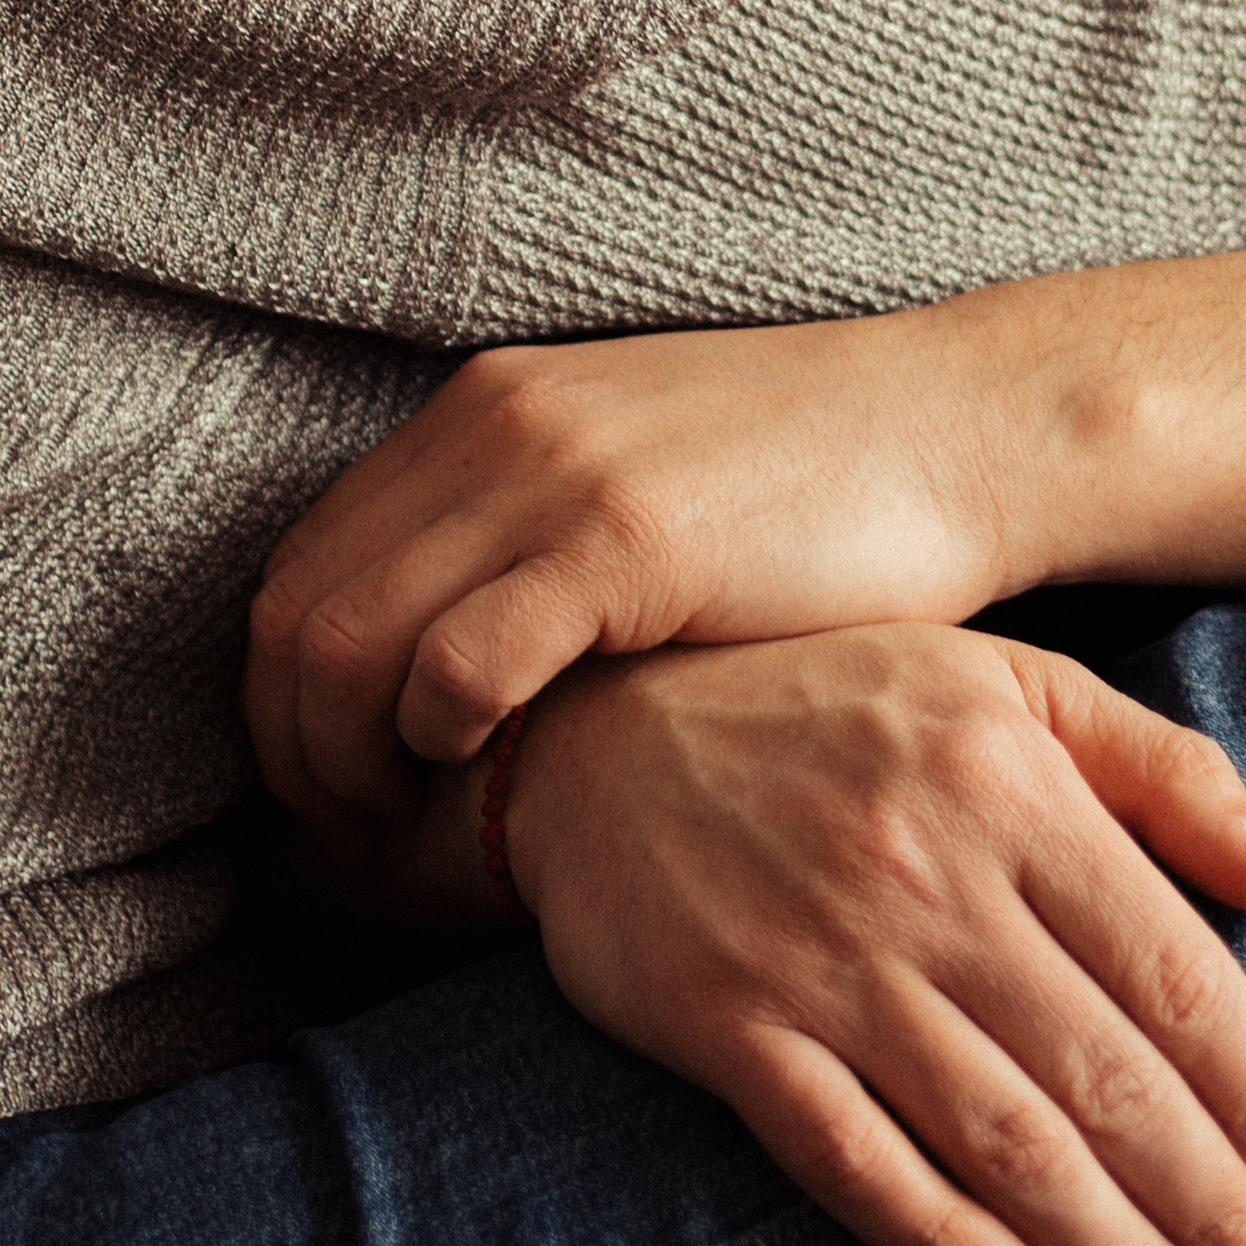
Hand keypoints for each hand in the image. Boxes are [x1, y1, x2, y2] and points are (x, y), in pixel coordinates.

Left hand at [247, 311, 1010, 838]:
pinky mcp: (620, 538)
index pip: (302, 563)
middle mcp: (490, 427)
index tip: (328, 785)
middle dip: (293, 747)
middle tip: (346, 834)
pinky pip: (457, 659)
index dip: (283, 696)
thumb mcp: (632, 482)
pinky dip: (436, 734)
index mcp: (483, 411)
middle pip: (294, 610)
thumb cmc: (817, 488)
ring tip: (400, 828)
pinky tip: (483, 768)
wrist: (962, 428)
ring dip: (347, 761)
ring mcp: (548, 475)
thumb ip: (527, 541)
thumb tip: (436, 662)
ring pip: (344, 642)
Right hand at [504, 622, 1245, 1245]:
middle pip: (1103, 1073)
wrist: (590, 721)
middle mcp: (926, 874)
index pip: (1172, 969)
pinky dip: (934, 1234)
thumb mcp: (1008, 685)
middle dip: (1213, 1207)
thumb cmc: (829, 702)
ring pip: (997, 1132)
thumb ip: (1164, 774)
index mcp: (1010, 785)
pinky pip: (846, 1150)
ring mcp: (821, 957)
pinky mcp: (726, 1024)